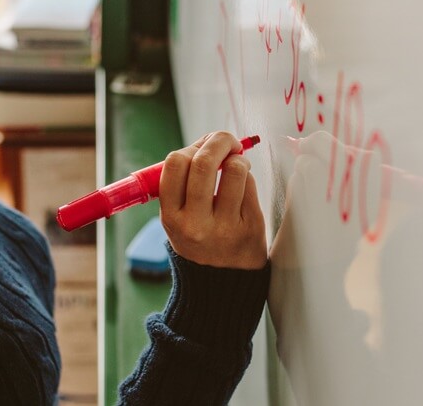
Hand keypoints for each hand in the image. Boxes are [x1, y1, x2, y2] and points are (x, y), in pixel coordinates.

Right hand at [157, 131, 267, 269]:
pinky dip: (247, 177)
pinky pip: (250, 185)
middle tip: (226, 141)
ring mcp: (224, 227)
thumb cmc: (199, 236)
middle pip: (204, 163)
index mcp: (171, 217)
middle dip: (218, 141)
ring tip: (236, 164)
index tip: (202, 146)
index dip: (191, 146)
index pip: (175, 165)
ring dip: (237, 158)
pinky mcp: (250, 227)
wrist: (223, 281)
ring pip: (234, 170)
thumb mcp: (177, 217)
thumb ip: (184, 181)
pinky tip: (243, 186)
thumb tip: (207, 141)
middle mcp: (195, 224)